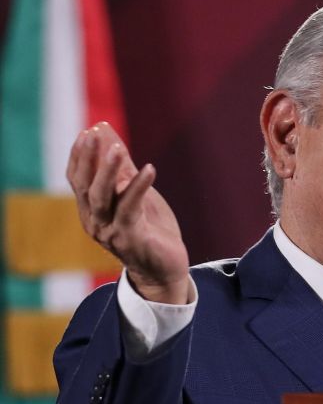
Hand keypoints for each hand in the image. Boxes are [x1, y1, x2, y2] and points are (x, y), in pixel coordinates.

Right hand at [67, 122, 189, 303]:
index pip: (77, 179)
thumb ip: (124, 170)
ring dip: (108, 170)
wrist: (165, 270)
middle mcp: (95, 222)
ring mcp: (110, 232)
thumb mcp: (136, 195)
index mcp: (92, 211)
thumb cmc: (150, 231)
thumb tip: (109, 136)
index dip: (80, 156)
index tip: (87, 132)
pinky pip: (131, 208)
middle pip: (85, 186)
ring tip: (117, 148)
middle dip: (88, 158)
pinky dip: (139, 187)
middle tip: (94, 133)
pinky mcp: (130, 238)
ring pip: (102, 197)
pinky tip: (149, 169)